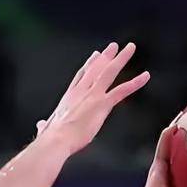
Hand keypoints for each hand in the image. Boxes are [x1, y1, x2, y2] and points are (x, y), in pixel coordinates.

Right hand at [34, 41, 149, 156]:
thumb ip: (46, 126)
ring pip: (109, 72)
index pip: (82, 77)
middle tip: (114, 46)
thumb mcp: (48, 128)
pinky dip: (135, 82)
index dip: (89, 65)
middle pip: (96, 69)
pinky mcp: (102, 104)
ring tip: (130, 48)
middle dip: (106, 56)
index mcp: (70, 97)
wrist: (56, 140)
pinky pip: (122, 90)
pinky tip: (145, 76)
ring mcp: (93, 95)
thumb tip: (41, 126)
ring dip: (121, 59)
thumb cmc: (51, 138)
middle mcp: (82, 91)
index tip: (95, 55)